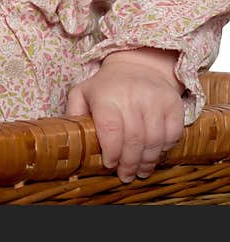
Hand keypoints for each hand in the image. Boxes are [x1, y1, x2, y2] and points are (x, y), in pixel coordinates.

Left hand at [66, 48, 183, 182]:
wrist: (139, 65)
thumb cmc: (106, 86)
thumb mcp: (83, 93)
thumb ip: (74, 113)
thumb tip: (68, 137)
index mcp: (106, 96)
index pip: (110, 130)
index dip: (111, 151)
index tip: (109, 164)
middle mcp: (132, 96)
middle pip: (133, 139)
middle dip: (129, 163)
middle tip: (126, 176)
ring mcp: (155, 99)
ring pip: (154, 140)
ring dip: (147, 161)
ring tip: (140, 171)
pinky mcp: (174, 103)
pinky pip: (173, 134)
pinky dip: (165, 149)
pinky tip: (155, 155)